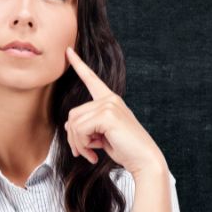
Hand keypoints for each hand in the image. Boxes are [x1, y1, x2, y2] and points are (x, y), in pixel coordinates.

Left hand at [63, 46, 167, 176]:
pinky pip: (79, 130)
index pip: (91, 79)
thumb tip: (67, 126)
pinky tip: (94, 154)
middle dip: (73, 138)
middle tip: (82, 153)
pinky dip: (82, 145)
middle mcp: (109, 99)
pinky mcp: (107, 115)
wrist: (144, 160)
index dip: (79, 65)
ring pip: (74, 123)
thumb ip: (86, 126)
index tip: (68, 51)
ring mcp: (109, 105)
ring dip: (78, 144)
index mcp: (110, 100)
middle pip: (73, 114)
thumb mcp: (101, 135)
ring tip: (90, 154)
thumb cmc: (125, 149)